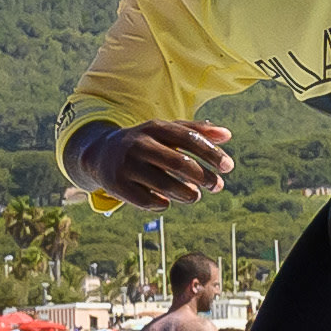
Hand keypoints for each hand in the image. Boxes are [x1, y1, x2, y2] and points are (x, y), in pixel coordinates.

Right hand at [73, 120, 231, 209]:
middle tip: (218, 186)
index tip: (229, 167)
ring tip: (195, 196)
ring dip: (187, 194)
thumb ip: (196, 131)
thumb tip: (227, 135)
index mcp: (154, 127)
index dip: (211, 153)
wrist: (101, 153)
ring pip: (165, 185)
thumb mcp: (166, 132)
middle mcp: (139, 144)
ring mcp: (126, 166)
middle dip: (203, 177)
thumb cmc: (146, 142)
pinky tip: (168, 200)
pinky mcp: (117, 186)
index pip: (188, 138)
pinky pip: (149, 201)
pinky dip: (163, 203)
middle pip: (178, 163)